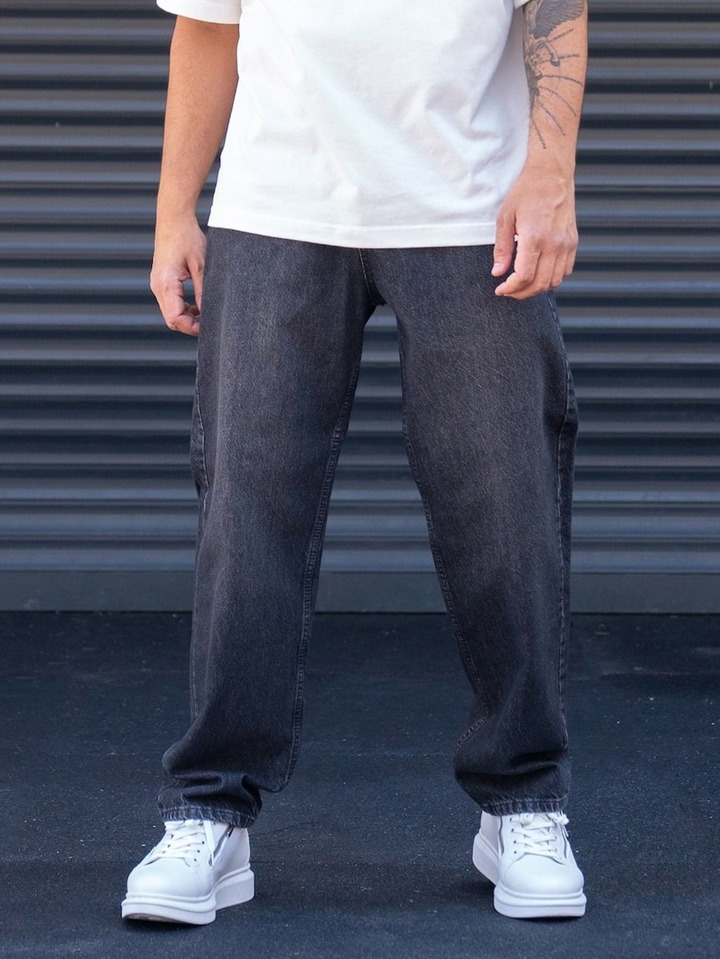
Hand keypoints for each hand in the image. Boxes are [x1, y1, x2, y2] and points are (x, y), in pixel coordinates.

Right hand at [150, 217, 205, 335]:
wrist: (173, 220)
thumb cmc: (187, 238)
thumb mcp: (201, 266)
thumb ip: (203, 292)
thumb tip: (208, 313)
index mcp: (166, 284)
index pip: (175, 318)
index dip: (191, 328)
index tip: (208, 328)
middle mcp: (158, 286)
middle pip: (171, 319)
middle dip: (189, 326)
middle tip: (209, 324)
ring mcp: (157, 284)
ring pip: (170, 312)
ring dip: (187, 317)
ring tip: (205, 314)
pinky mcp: (161, 281)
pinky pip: (170, 303)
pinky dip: (183, 308)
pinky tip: (197, 305)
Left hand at [491, 166, 577, 299]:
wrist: (552, 175)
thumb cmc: (526, 192)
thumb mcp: (505, 218)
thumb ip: (502, 249)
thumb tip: (498, 272)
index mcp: (535, 237)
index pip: (524, 276)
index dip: (511, 288)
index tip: (501, 289)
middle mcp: (554, 243)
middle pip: (540, 283)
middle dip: (522, 293)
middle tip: (509, 291)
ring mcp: (566, 244)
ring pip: (554, 281)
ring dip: (537, 289)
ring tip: (522, 286)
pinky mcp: (573, 242)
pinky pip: (565, 271)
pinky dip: (552, 279)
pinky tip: (539, 275)